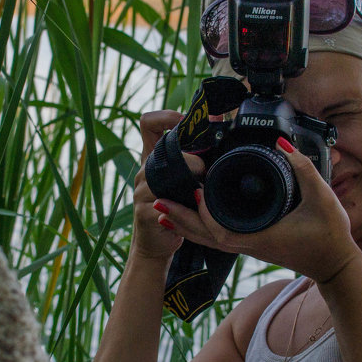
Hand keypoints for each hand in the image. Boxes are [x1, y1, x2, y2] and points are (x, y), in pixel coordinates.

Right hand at [130, 110, 205, 260]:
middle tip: (206, 169)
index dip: (166, 116)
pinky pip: (164, 204)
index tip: (186, 122)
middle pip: (163, 149)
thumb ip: (195, 158)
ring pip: (162, 175)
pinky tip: (194, 209)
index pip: (148, 123)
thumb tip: (220, 127)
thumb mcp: (182, 181)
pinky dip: (183, 206)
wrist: (156, 245)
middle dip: (190, 157)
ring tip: (202, 190)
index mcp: (152, 159)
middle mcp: (143, 171)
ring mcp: (140, 192)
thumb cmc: (176, 209)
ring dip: (188, 179)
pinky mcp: (144, 213)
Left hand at [156, 139, 357, 282]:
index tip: (195, 193)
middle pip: (205, 237)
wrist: (335, 262)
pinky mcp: (251, 243)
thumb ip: (303, 169)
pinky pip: (217, 237)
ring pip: (207, 239)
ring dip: (184, 224)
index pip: (221, 232)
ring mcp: (248, 246)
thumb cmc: (330, 234)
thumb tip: (282, 143)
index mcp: (260, 237)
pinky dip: (199, 227)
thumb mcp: (322, 198)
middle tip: (157, 204)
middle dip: (180, 220)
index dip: (204, 215)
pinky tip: (187, 217)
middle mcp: (249, 244)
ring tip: (161, 211)